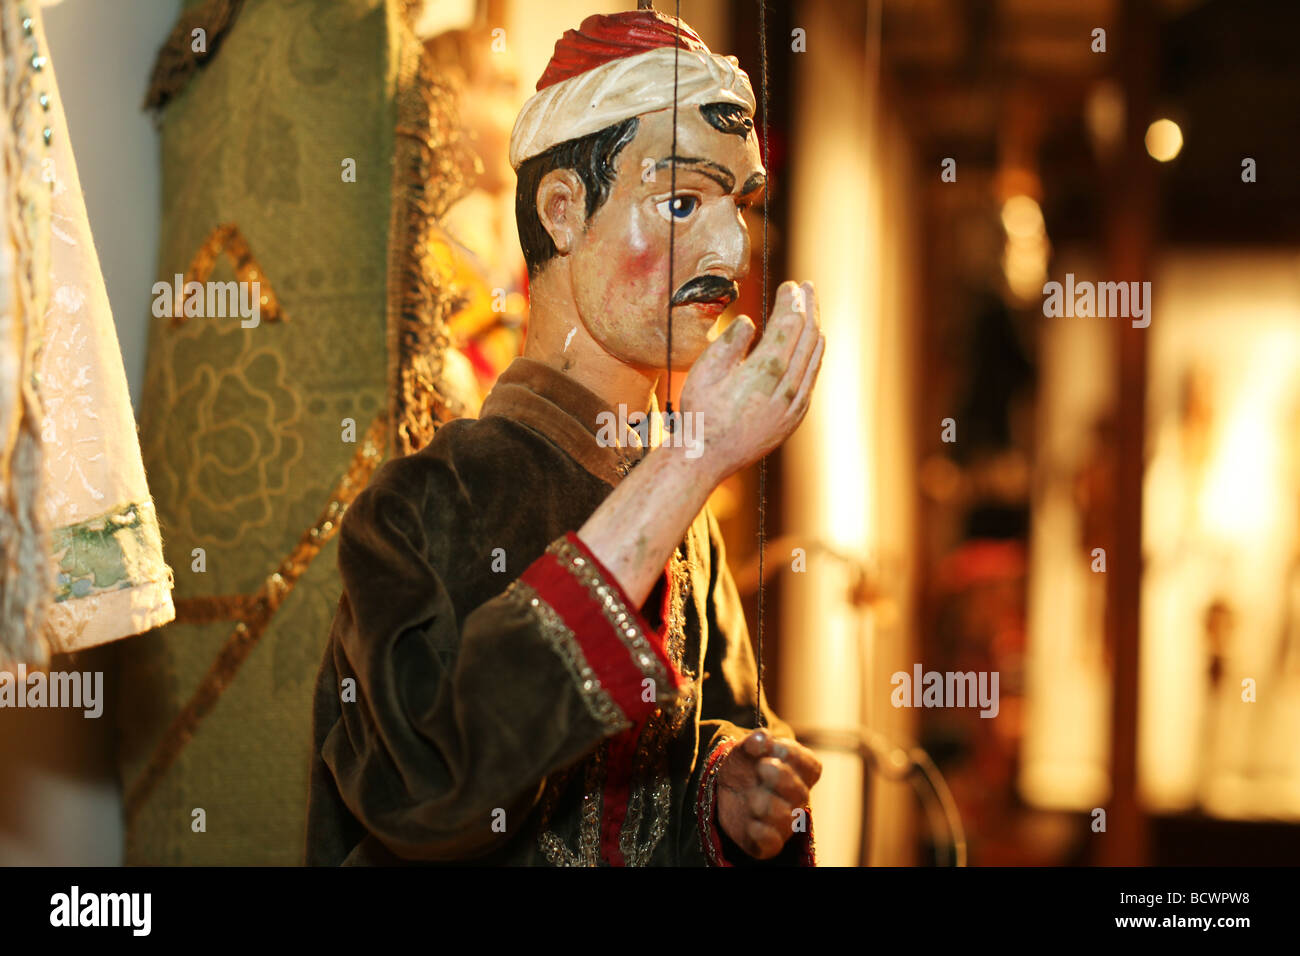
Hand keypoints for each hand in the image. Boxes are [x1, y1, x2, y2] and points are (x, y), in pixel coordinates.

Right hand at [679, 280, 823, 482]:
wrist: (706, 457)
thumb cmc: (700, 413)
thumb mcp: (704, 371)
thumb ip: (730, 342)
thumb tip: (751, 321)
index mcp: (764, 371)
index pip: (789, 325)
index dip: (792, 301)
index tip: (790, 285)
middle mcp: (786, 387)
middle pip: (807, 337)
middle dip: (809, 308)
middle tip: (808, 287)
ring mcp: (794, 404)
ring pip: (814, 357)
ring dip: (815, 329)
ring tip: (812, 309)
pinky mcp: (794, 416)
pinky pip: (812, 378)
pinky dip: (815, 355)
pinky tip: (811, 345)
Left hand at [715, 729, 822, 859]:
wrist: (727, 792)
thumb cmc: (745, 767)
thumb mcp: (745, 749)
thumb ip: (753, 742)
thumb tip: (761, 738)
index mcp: (800, 773)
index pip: (810, 766)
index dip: (792, 754)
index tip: (771, 745)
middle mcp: (798, 798)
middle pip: (798, 792)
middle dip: (780, 778)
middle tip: (762, 766)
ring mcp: (785, 821)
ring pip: (784, 817)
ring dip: (764, 804)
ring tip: (750, 797)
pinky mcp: (769, 841)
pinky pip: (772, 843)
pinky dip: (762, 834)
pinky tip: (751, 824)